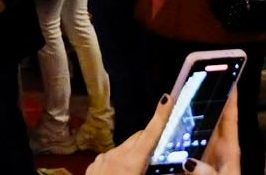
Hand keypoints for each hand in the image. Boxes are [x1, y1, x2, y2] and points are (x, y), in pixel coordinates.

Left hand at [88, 87, 241, 174]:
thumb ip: (156, 171)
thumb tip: (172, 165)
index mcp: (131, 162)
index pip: (150, 134)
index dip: (161, 116)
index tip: (167, 97)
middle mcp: (116, 155)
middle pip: (139, 138)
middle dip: (150, 140)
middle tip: (160, 151)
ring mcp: (102, 158)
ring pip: (125, 148)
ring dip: (135, 153)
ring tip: (139, 169)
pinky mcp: (93, 165)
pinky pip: (112, 157)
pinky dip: (120, 161)